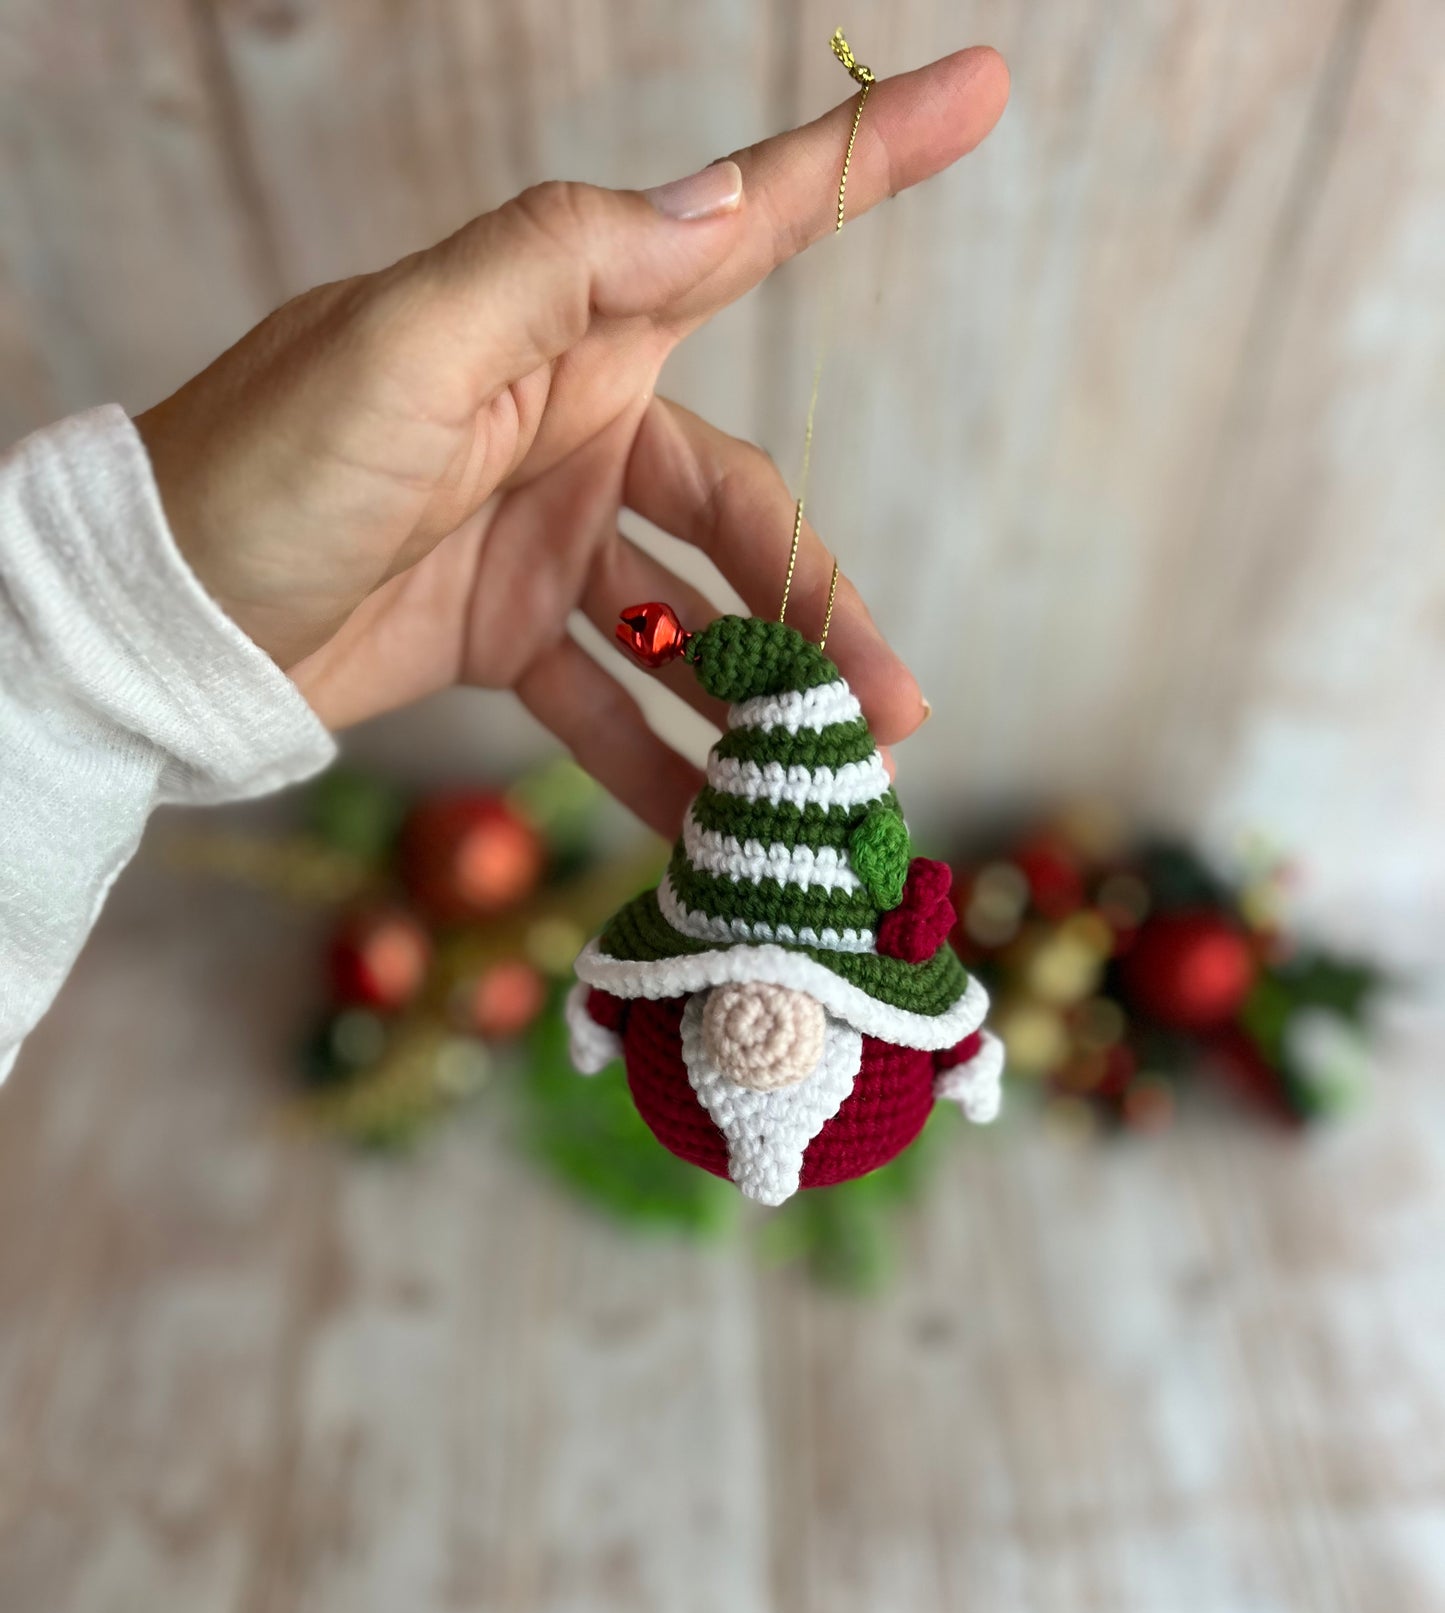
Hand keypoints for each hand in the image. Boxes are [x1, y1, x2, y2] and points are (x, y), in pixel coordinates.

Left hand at [136, 47, 1007, 835]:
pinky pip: (605, 702)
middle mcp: (573, 420)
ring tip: (819, 790)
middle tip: (889, 713)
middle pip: (742, 510)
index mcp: (566, 324)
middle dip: (820, 608)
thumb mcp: (405, 348)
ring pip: (690, 618)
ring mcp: (543, 533)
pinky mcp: (504, 630)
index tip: (981, 93)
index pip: (743, 233)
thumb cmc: (264, 465)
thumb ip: (560, 268)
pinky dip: (655, 764)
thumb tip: (722, 204)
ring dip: (758, 703)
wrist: (160, 618)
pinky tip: (711, 832)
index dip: (863, 163)